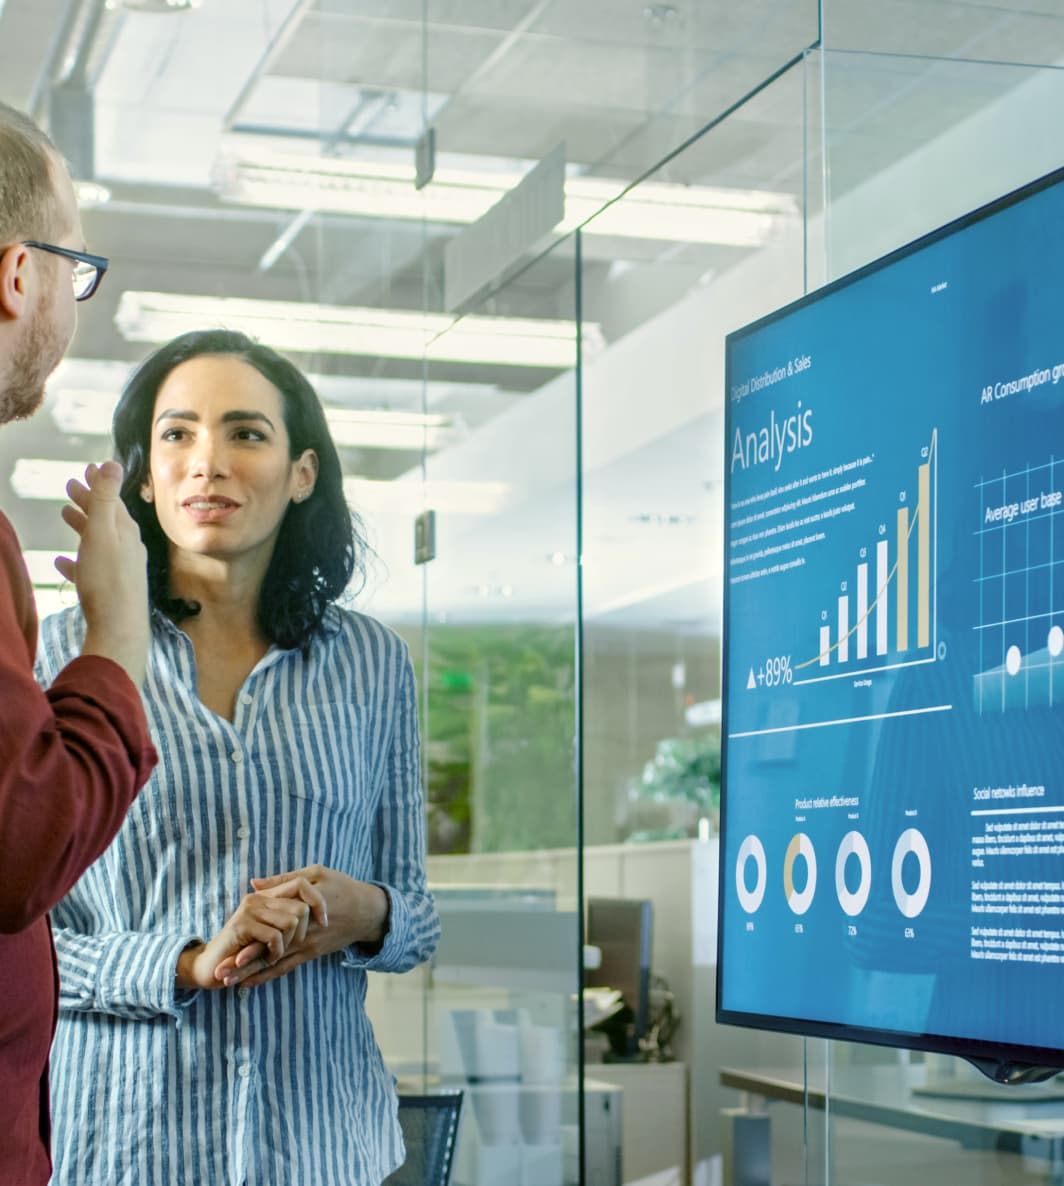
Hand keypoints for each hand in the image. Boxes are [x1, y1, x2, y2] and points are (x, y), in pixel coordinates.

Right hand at [58, 461, 149, 685]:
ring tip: (66, 514)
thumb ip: (106, 499)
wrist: (120, 629)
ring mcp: (121, 570)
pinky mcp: (111, 592)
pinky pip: (92, 570)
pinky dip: (78, 561)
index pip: (112, 501)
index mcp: (126, 532)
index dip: (99, 484)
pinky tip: (62, 563)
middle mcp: (128, 549)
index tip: (86, 469)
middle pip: (107, 519)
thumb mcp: (103, 532)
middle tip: (71, 486)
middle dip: (90, 501)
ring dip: (83, 526)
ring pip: (100, 542)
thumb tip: (114, 463)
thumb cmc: (108, 581)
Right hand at [175, 877, 328, 990]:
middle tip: (288, 948)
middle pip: (301, 906)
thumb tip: (313, 909)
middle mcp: (259, 897)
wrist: (210, 967)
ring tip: (275, 955)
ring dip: (287, 945)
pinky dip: (276, 952)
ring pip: (291, 921)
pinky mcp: (242, 925)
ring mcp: (249, 909)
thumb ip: (288, 918)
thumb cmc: (243, 951)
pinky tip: (269, 959)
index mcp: (267, 896)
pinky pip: (275, 936)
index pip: (303, 884)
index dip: (319, 902)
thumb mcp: (270, 933)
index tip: (324, 923)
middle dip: (302, 933)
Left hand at [214, 865, 388, 988]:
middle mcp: (302, 935)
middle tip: (219, 975)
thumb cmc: (342, 887)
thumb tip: (253, 883)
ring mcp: (307, 946)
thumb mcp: (316, 874)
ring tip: (227, 983)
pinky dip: (268, 976)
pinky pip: (287, 968)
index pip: (269, 932)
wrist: (368, 911)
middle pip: (267, 953)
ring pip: (274, 964)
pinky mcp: (311, 953)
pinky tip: (251, 983)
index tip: (225, 953)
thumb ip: (283, 880)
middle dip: (242, 965)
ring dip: (251, 974)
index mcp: (301, 912)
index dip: (247, 944)